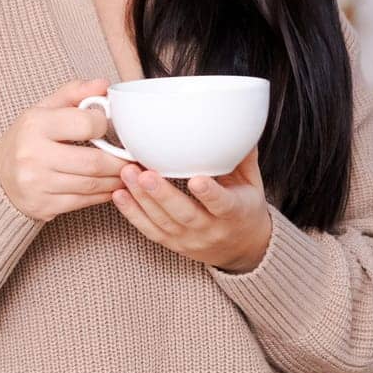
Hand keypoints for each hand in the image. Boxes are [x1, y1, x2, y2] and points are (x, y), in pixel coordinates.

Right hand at [0, 78, 127, 223]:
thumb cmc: (28, 137)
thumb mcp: (44, 108)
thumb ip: (74, 93)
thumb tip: (103, 85)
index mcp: (36, 124)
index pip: (85, 124)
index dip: (105, 126)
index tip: (112, 128)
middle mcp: (33, 155)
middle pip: (92, 162)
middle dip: (120, 162)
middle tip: (135, 158)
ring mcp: (37, 184)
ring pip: (91, 185)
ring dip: (115, 180)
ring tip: (128, 172)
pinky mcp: (43, 206)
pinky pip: (83, 202)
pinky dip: (103, 195)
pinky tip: (112, 187)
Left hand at [110, 147, 272, 273]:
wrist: (241, 248)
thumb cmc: (245, 208)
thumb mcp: (252, 184)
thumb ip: (244, 156)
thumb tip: (239, 124)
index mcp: (235, 213)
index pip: (222, 205)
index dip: (209, 194)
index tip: (196, 180)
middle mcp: (211, 229)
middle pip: (185, 215)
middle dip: (163, 195)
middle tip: (145, 174)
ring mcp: (189, 239)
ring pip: (163, 222)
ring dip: (142, 199)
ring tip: (127, 175)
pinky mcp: (172, 243)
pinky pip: (149, 230)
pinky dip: (133, 213)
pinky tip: (120, 195)